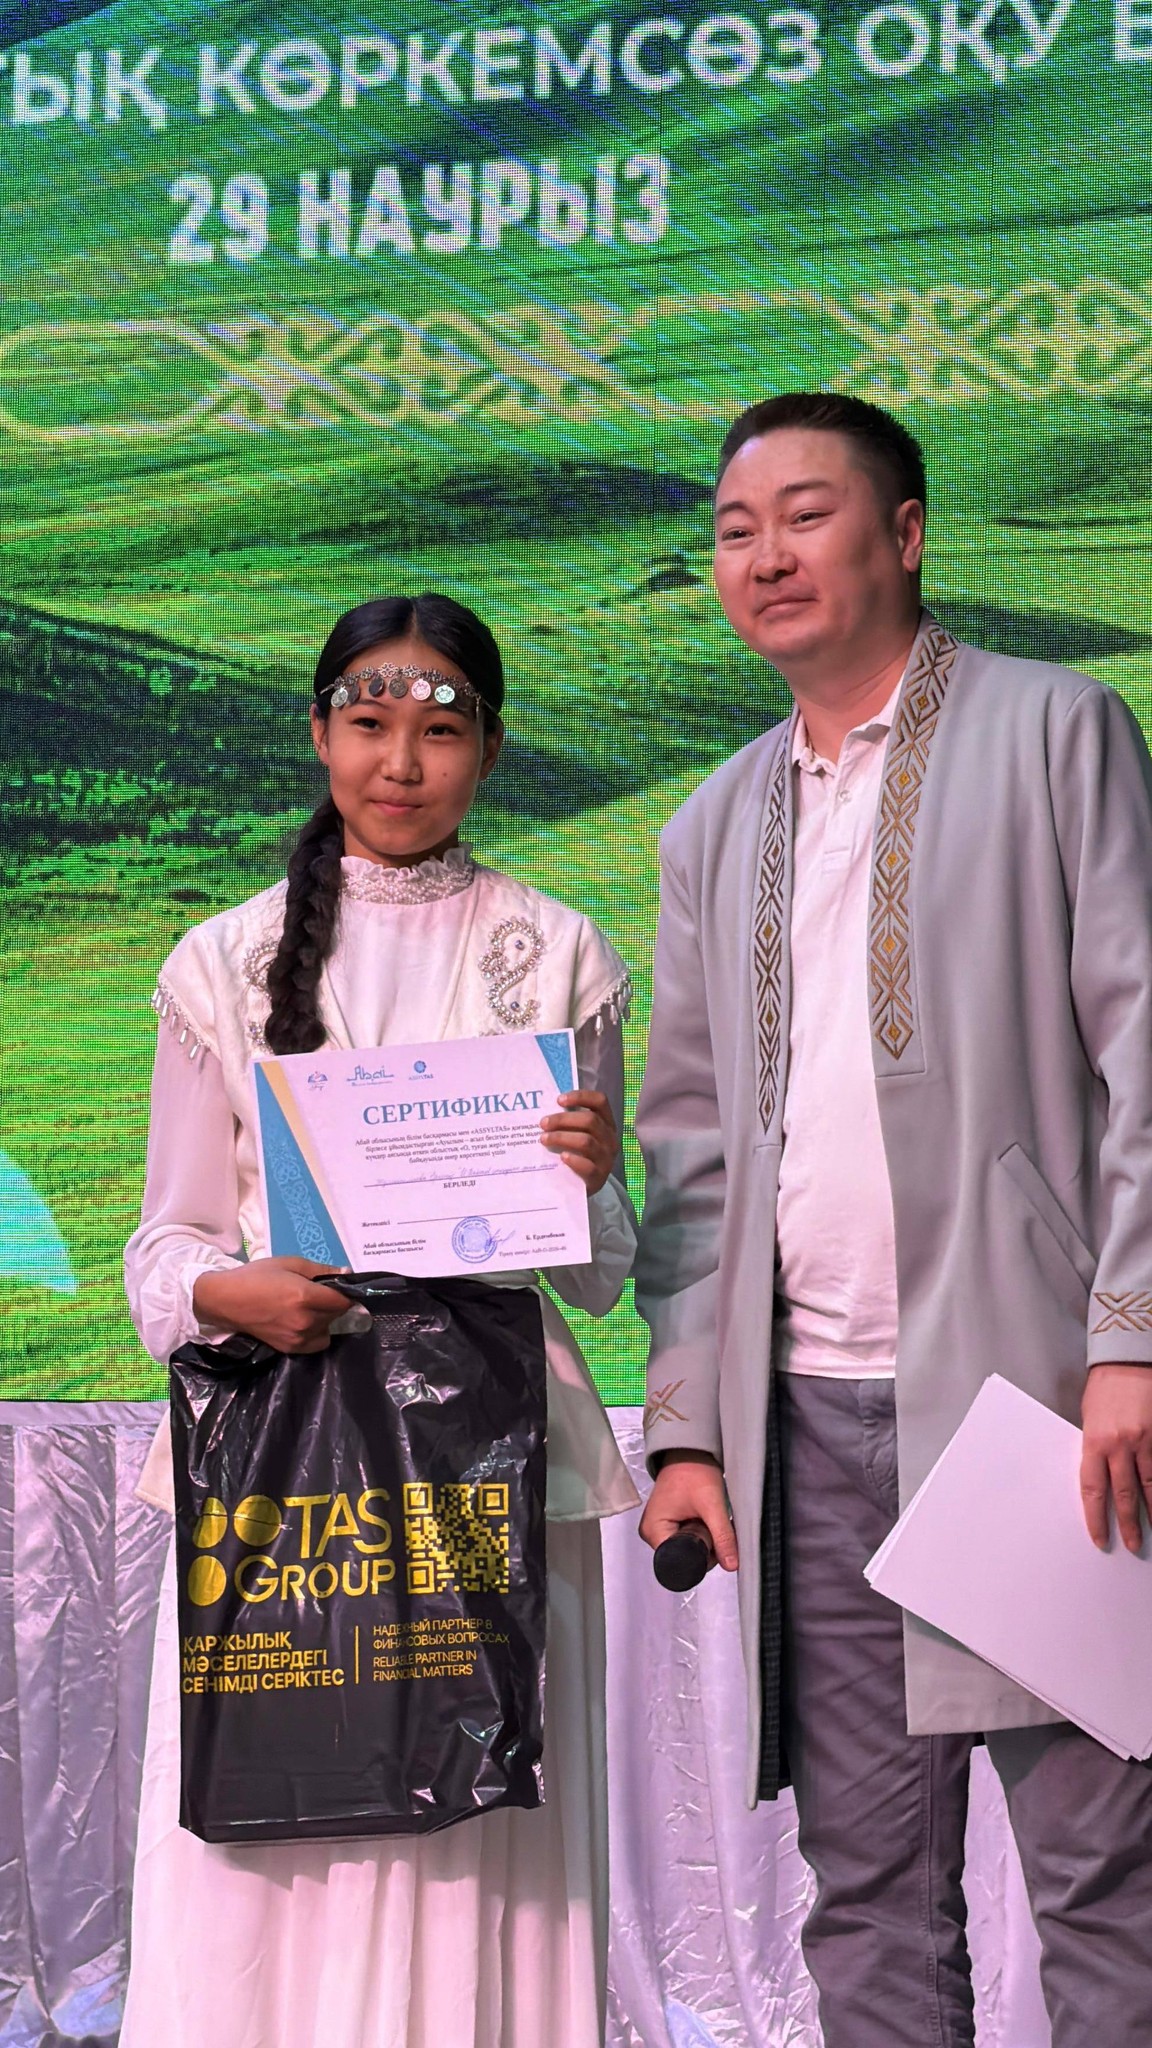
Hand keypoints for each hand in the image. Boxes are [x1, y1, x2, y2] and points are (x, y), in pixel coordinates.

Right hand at [192, 1257, 351, 1354]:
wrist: (226, 1300)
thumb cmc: (257, 1276)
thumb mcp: (290, 1263)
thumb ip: (321, 1269)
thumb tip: (346, 1273)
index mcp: (305, 1297)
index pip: (343, 1301)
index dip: (346, 1293)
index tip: (342, 1287)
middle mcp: (305, 1321)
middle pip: (336, 1315)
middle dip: (334, 1303)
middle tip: (319, 1293)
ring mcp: (298, 1338)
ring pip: (328, 1329)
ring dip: (325, 1318)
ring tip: (309, 1307)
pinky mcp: (290, 1349)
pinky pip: (317, 1343)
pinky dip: (317, 1333)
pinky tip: (305, 1322)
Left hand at [539, 1088, 617, 1195]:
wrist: (581, 1187)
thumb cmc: (577, 1154)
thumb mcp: (578, 1135)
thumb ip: (569, 1122)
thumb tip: (544, 1109)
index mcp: (607, 1123)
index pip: (600, 1102)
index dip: (581, 1097)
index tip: (559, 1100)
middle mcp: (610, 1139)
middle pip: (590, 1120)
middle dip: (563, 1119)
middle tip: (543, 1123)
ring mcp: (606, 1159)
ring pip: (586, 1142)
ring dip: (562, 1138)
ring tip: (544, 1139)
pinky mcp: (599, 1177)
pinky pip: (587, 1166)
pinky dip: (573, 1160)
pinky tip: (561, 1157)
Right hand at [638, 1450, 738, 1571]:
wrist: (690, 1450)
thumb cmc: (694, 1472)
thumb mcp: (712, 1505)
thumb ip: (723, 1537)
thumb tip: (732, 1566)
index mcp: (653, 1532)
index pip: (679, 1562)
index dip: (701, 1558)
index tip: (716, 1544)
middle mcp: (652, 1533)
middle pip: (683, 1556)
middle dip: (704, 1548)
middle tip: (714, 1527)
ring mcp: (660, 1528)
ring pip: (688, 1548)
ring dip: (704, 1540)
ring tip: (709, 1520)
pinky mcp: (669, 1522)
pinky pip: (687, 1537)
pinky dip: (700, 1532)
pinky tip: (706, 1520)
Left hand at [1080, 1363, 1151, 1552]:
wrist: (1126, 1360)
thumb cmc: (1104, 1387)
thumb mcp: (1089, 1419)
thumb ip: (1095, 1448)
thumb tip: (1099, 1474)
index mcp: (1093, 1442)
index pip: (1092, 1490)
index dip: (1095, 1518)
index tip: (1099, 1538)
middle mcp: (1118, 1445)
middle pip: (1123, 1495)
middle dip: (1127, 1524)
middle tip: (1132, 1545)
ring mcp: (1143, 1442)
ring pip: (1149, 1487)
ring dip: (1151, 1513)